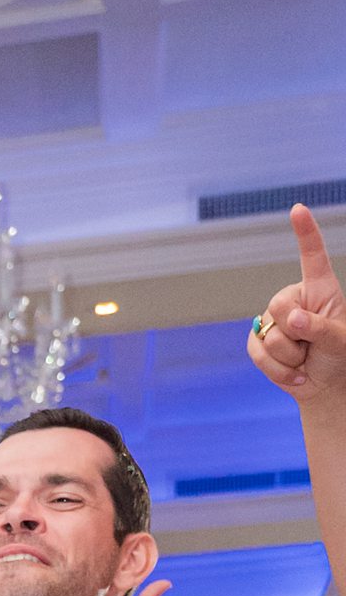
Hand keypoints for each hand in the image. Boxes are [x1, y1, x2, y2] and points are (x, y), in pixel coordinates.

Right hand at [247, 207, 345, 404]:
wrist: (324, 385)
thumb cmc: (337, 356)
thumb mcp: (339, 342)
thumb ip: (320, 328)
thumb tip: (291, 318)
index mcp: (321, 289)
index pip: (313, 257)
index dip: (305, 233)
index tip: (298, 209)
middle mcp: (294, 298)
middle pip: (279, 305)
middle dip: (295, 334)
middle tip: (311, 347)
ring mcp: (273, 319)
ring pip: (269, 335)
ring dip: (289, 358)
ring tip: (304, 360)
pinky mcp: (258, 340)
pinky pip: (257, 353)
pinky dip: (277, 371)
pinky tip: (294, 374)